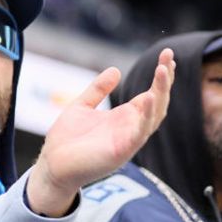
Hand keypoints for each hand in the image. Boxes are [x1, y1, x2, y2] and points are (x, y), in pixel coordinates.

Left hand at [26, 48, 175, 216]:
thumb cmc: (67, 140)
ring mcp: (129, 140)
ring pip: (153, 115)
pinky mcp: (121, 151)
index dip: (160, 76)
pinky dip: (146, 117)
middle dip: (165, 80)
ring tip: (162, 70)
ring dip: (160, 93)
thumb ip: (98, 90)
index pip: (151, 94)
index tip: (166, 55)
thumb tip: (116, 70)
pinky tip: (149, 97)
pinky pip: (139, 133)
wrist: (52, 166)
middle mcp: (132, 128)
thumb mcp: (82, 106)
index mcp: (125, 117)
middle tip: (168, 56)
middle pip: (158, 102)